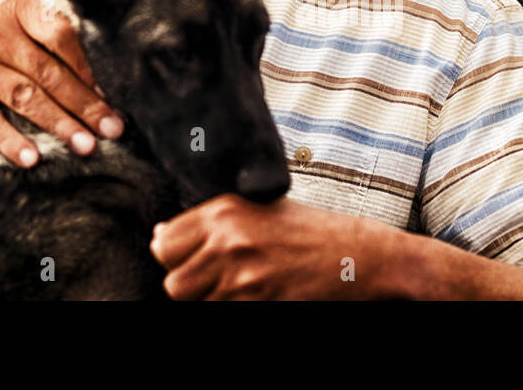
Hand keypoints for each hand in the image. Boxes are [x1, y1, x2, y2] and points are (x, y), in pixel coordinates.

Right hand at [0, 0, 122, 166]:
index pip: (60, 33)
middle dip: (84, 104)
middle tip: (114, 130)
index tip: (110, 92)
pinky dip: (9, 140)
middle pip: (48, 72)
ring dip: (58, 123)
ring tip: (86, 146)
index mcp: (18, 7)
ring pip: (24, 96)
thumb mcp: (12, 2)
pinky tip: (32, 159)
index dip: (87, 65)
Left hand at [150, 194, 406, 299]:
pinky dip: (236, 308)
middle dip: (191, 284)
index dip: (175, 255)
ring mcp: (243, 279)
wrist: (360, 256)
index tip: (191, 257)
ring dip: (214, 299)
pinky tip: (258, 295)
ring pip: (197, 305)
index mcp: (224, 212)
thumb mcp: (260, 208)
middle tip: (218, 277)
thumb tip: (163, 235)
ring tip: (244, 285)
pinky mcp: (258, 305)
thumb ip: (212, 220)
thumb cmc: (313, 231)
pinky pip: (224, 314)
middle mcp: (229, 243)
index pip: (163, 245)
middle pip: (174, 284)